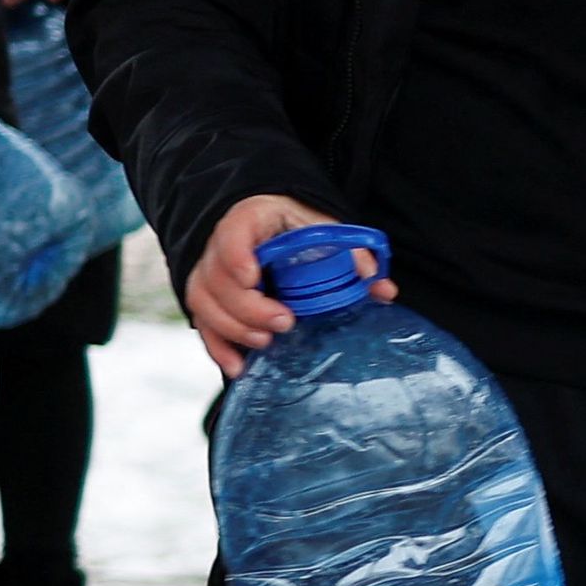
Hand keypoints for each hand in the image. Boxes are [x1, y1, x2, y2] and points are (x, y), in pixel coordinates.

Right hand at [188, 193, 358, 375]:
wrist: (270, 229)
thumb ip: (352, 256)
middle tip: (284, 322)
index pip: (232, 232)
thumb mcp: (323, 231)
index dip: (236, 255)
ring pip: (205, 303)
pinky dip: (219, 349)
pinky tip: (239, 366)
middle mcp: (220, 247)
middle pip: (218, 278)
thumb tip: (381, 288)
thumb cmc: (295, 229)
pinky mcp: (209, 301)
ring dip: (234, 328)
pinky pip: (204, 326)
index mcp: (250, 219)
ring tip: (266, 342)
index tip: (252, 277)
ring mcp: (210, 275)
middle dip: (248, 306)